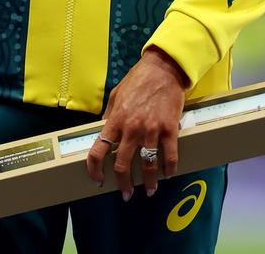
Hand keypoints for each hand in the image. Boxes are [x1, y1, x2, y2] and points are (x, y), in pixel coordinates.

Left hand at [86, 46, 188, 200]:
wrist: (162, 69)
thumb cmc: (138, 80)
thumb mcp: (116, 94)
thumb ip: (109, 115)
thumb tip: (103, 130)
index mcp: (116, 120)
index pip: (99, 150)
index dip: (95, 169)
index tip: (97, 179)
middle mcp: (132, 128)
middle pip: (123, 165)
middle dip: (124, 184)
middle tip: (126, 193)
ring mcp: (151, 130)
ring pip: (148, 165)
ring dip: (148, 183)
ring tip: (149, 190)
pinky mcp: (170, 129)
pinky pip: (169, 156)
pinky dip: (169, 169)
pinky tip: (168, 174)